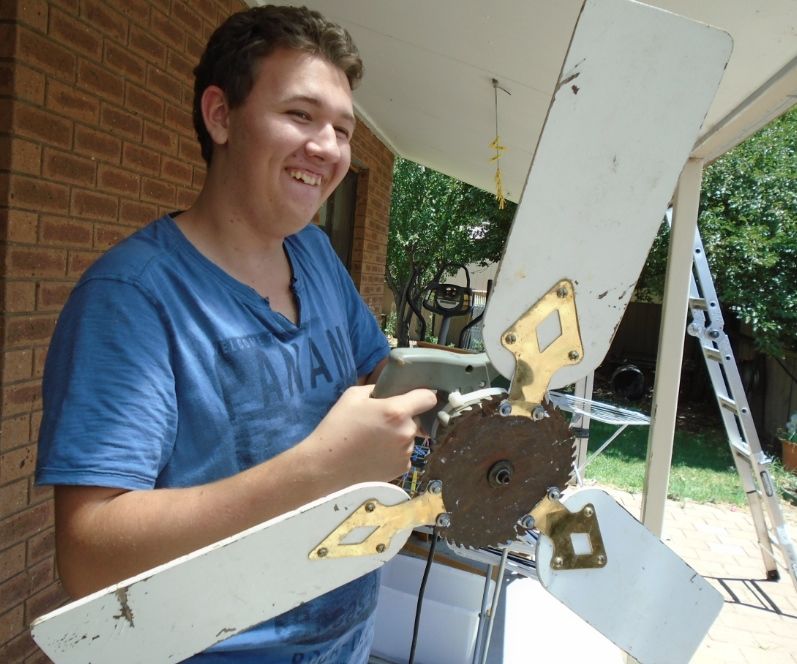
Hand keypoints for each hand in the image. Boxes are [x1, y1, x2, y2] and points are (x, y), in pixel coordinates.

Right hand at [307, 384, 437, 483]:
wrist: (326, 465)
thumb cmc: (337, 426)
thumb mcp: (353, 395)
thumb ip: (377, 389)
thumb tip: (390, 391)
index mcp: (397, 411)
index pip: (428, 398)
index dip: (422, 395)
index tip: (414, 398)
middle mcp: (406, 432)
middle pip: (415, 419)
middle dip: (403, 418)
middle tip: (379, 423)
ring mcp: (406, 453)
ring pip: (409, 437)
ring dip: (398, 436)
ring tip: (374, 441)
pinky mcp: (402, 469)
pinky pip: (403, 454)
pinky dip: (394, 452)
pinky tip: (375, 454)